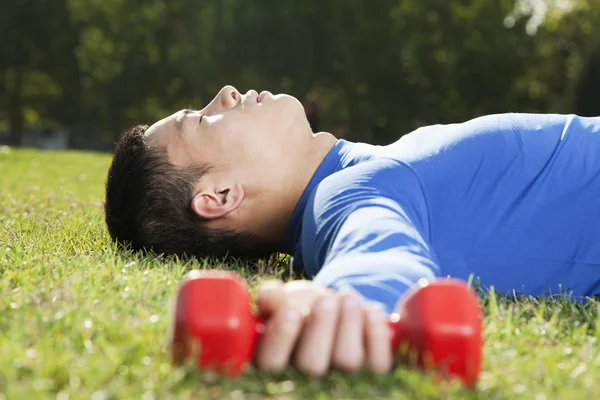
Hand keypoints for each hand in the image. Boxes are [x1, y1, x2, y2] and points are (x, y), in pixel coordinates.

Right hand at [253, 279, 392, 376]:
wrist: (335, 314)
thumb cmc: (301, 309)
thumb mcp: (283, 301)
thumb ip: (272, 297)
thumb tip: (270, 296)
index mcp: (272, 365)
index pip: (270, 362)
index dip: (280, 338)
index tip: (291, 311)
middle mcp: (304, 381)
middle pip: (311, 365)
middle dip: (321, 326)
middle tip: (326, 300)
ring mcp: (340, 383)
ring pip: (346, 361)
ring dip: (349, 323)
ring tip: (347, 298)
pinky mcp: (372, 378)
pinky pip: (378, 363)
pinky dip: (376, 334)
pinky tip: (370, 312)